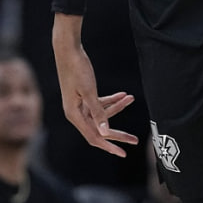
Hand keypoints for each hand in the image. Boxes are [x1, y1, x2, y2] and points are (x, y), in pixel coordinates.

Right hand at [53, 17, 137, 156]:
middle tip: (134, 140)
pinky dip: (112, 100)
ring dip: (118, 108)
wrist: (68, 49)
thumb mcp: (89, 91)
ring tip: (131, 99)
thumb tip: (105, 133)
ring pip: (102, 114)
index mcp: (74, 115)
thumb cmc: (77, 69)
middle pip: (100, 129)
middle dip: (118, 134)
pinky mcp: (83, 95)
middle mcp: (75, 113)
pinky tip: (124, 95)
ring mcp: (79, 104)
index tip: (123, 153)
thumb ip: (98, 113)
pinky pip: (100, 103)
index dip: (109, 146)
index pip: (94, 137)